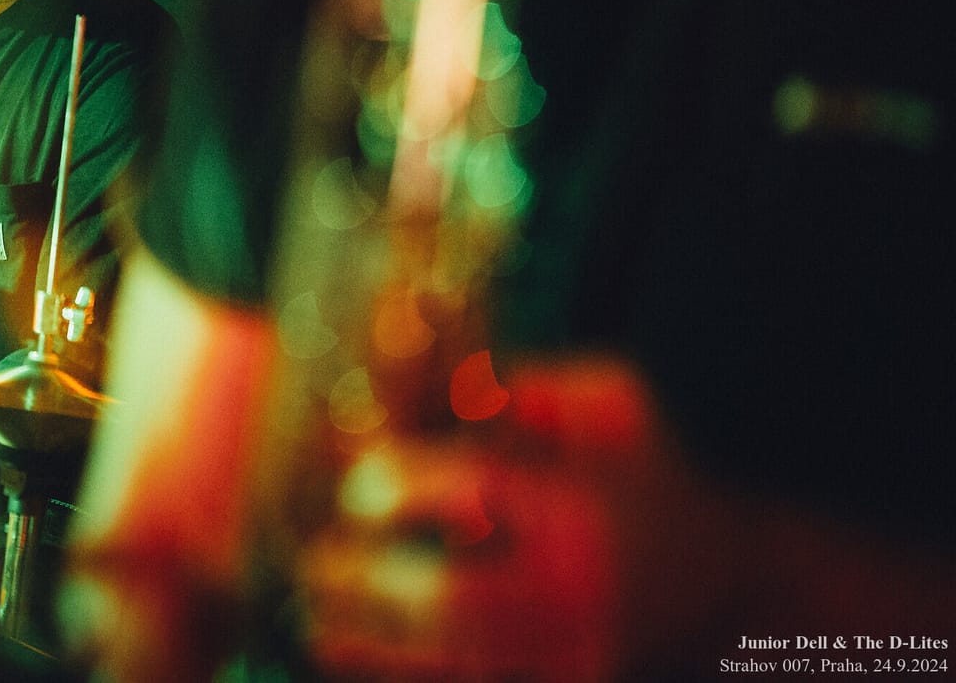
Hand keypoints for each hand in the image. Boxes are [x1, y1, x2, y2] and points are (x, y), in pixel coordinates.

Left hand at [298, 359, 695, 681]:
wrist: (722, 583)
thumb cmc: (647, 473)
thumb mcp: (611, 402)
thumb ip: (524, 386)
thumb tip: (436, 387)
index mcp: (585, 506)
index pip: (480, 489)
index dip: (403, 485)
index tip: (352, 488)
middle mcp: (581, 591)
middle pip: (456, 603)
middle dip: (371, 588)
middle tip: (317, 564)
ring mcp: (574, 658)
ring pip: (455, 667)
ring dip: (374, 650)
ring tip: (318, 621)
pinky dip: (408, 680)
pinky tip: (356, 661)